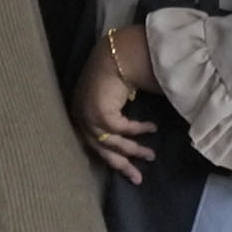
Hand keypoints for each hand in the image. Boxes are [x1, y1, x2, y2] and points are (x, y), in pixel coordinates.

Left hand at [72, 34, 157, 183]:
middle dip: (122, 165)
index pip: (94, 144)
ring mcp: (88, 117)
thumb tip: (130, 133)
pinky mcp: (99, 114)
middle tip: (138, 178)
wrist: (114, 53)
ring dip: (134, 150)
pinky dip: (137, 130)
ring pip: (112, 143)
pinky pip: (121, 130)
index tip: (127, 168)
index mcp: (81, 116)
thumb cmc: (115, 72)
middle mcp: (81, 118)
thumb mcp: (112, 99)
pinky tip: (151, 128)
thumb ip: (116, 115)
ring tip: (151, 155)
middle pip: (101, 150)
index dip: (111, 158)